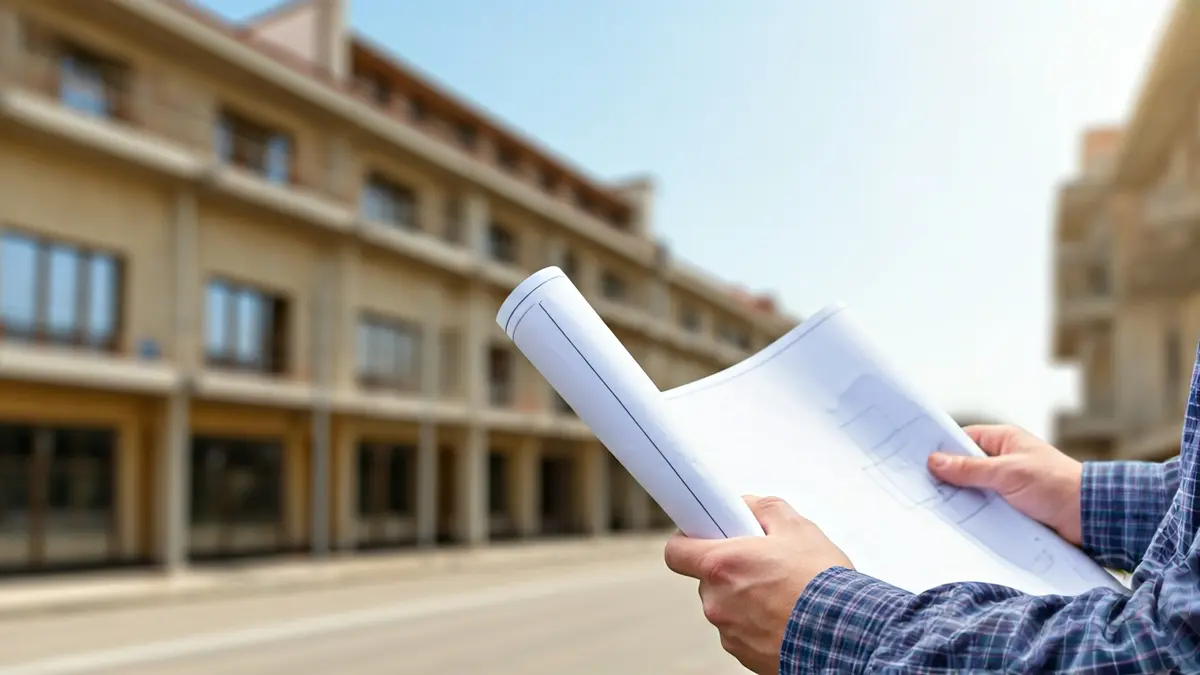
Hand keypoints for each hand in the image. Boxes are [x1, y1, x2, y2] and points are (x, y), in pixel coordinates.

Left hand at [663, 496, 852, 674]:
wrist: (845, 635)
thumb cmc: (821, 583)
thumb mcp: (798, 529)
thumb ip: (765, 509)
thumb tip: (748, 506)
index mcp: (721, 565)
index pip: (676, 552)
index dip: (688, 541)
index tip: (705, 536)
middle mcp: (717, 602)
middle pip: (707, 579)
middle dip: (730, 570)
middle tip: (763, 563)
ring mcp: (729, 632)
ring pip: (727, 606)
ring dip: (746, 598)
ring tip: (784, 593)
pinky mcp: (745, 655)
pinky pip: (742, 631)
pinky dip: (759, 623)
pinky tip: (787, 616)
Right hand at [928, 424, 1083, 544]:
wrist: (1091, 516)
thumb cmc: (1054, 484)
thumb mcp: (1006, 473)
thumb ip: (969, 469)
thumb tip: (934, 461)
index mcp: (1004, 441)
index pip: (963, 440)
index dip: (942, 449)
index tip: (918, 460)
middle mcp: (1005, 460)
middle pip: (966, 467)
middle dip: (948, 478)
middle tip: (920, 487)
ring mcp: (1008, 485)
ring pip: (975, 490)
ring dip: (962, 499)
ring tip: (934, 508)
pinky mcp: (1013, 508)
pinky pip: (986, 509)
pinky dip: (975, 515)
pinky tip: (958, 523)